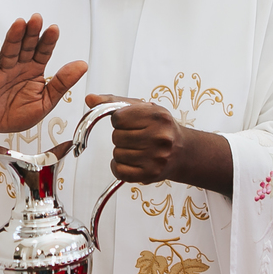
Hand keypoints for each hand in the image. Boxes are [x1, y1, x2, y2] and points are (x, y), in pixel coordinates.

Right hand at [0, 14, 87, 135]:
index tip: (54, 29)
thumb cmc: (17, 114)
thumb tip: (81, 66)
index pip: (43, 51)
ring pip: (9, 51)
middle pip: (26, 46)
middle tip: (36, 20)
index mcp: (34, 70)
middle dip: (32, 33)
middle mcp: (19, 67)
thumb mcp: (46, 102)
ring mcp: (3, 71)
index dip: (48, 41)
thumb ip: (62, 83)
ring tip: (20, 24)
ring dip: (14, 37)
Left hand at [85, 93, 233, 195]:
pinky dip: (118, 167)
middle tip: (136, 137)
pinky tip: (130, 162)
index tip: (130, 123)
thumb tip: (90, 99)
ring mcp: (156, 157)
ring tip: (137, 149)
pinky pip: (119, 171)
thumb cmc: (160, 127)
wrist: (182, 151)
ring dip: (121, 152)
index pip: (118, 118)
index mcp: (158, 116)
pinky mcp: (151, 174)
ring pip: (117, 154)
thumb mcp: (142, 109)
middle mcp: (160, 137)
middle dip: (121, 136)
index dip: (120, 121)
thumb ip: (114, 102)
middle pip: (117, 137)